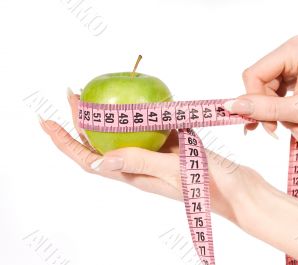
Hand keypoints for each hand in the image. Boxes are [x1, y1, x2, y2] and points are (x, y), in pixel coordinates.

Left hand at [39, 90, 267, 223]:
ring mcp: (157, 156)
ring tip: (100, 95)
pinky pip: (151, 128)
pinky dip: (142, 114)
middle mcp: (142, 166)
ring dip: (110, 116)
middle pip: (104, 144)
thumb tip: (101, 159)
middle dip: (83, 122)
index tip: (47, 122)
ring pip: (125, 134)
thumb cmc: (211, 187)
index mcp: (136, 175)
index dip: (66, 143)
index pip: (91, 161)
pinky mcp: (174, 147)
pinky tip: (142, 101)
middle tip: (74, 94)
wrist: (240, 190)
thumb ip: (141, 162)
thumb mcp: (174, 173)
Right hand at [224, 35, 297, 143]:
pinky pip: (283, 99)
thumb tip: (230, 106)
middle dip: (272, 114)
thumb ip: (262, 108)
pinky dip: (290, 116)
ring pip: (272, 96)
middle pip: (263, 86)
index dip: (252, 101)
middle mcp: (294, 54)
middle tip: (277, 134)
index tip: (260, 125)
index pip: (254, 74)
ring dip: (283, 119)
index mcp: (294, 50)